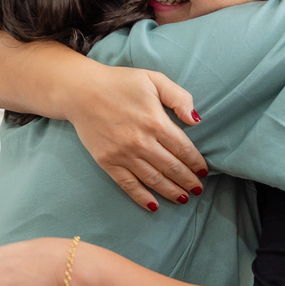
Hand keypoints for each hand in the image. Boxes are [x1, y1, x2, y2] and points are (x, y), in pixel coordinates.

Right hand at [69, 65, 208, 210]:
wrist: (80, 90)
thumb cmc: (120, 83)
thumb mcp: (154, 79)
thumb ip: (179, 97)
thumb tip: (196, 121)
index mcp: (155, 121)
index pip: (183, 149)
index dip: (196, 163)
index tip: (204, 171)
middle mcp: (141, 142)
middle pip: (171, 167)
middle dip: (188, 180)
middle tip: (198, 189)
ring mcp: (123, 154)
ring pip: (154, 179)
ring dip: (171, 192)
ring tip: (184, 198)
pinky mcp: (107, 162)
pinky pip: (128, 184)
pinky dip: (142, 197)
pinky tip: (155, 206)